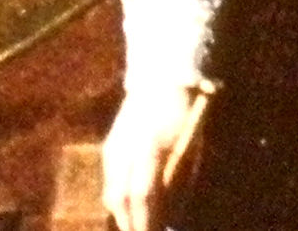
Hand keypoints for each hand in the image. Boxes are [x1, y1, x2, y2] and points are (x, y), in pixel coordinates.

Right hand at [102, 79, 207, 230]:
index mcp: (150, 147)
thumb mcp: (190, 149)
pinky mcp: (108, 148)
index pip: (143, 194)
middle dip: (131, 223)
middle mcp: (126, 148)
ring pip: (111, 192)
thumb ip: (178, 182)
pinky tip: (129, 209)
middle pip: (121, 197)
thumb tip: (171, 217)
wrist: (160, 82)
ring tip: (135, 228)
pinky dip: (118, 200)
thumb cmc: (183, 117)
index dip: (146, 220)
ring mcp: (113, 148)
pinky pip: (110, 182)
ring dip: (122, 215)